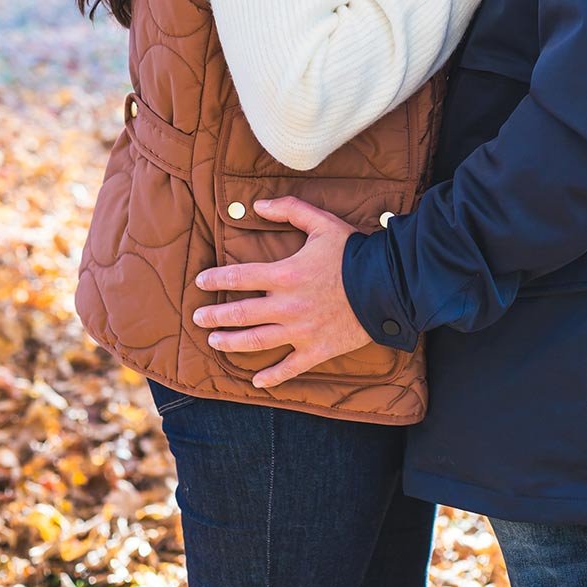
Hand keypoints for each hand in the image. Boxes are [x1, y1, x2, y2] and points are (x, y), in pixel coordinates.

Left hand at [192, 197, 372, 388]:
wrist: (388, 284)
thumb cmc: (354, 253)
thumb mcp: (323, 223)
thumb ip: (290, 210)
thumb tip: (257, 205)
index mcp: (285, 275)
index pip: (238, 277)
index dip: (215, 279)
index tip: (201, 282)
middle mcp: (287, 306)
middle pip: (239, 314)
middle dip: (214, 316)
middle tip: (198, 318)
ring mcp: (300, 331)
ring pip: (255, 342)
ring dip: (230, 343)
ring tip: (215, 342)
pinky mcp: (317, 349)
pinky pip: (289, 368)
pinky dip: (271, 376)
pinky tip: (256, 381)